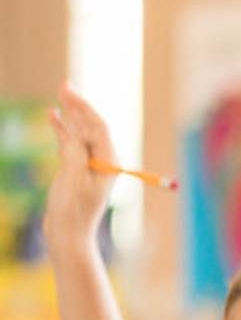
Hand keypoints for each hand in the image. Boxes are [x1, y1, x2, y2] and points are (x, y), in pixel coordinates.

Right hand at [43, 83, 115, 254]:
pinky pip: (69, 144)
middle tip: (65, 84)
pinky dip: (62, 130)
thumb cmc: (74, 212)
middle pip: (91, 126)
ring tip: (61, 93)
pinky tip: (53, 116)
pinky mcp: (74, 170)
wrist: (68, 235)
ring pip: (79, 133)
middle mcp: (102, 161)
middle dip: (79, 105)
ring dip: (70, 114)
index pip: (99, 127)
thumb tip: (72, 133)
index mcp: (109, 162)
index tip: (69, 94)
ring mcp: (88, 165)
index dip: (85, 108)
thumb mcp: (74, 181)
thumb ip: (74, 155)